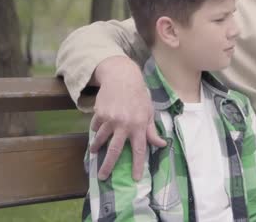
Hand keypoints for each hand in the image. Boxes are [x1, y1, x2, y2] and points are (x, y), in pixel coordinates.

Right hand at [89, 56, 165, 180]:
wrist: (122, 77)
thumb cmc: (139, 96)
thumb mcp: (149, 112)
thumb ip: (152, 131)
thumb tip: (161, 145)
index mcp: (139, 126)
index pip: (139, 150)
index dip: (137, 165)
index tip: (135, 178)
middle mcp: (124, 125)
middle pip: (115, 150)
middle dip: (108, 165)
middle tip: (103, 177)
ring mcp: (110, 119)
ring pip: (101, 139)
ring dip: (97, 147)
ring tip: (94, 153)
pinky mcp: (100, 113)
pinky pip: (96, 126)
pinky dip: (96, 130)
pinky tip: (96, 132)